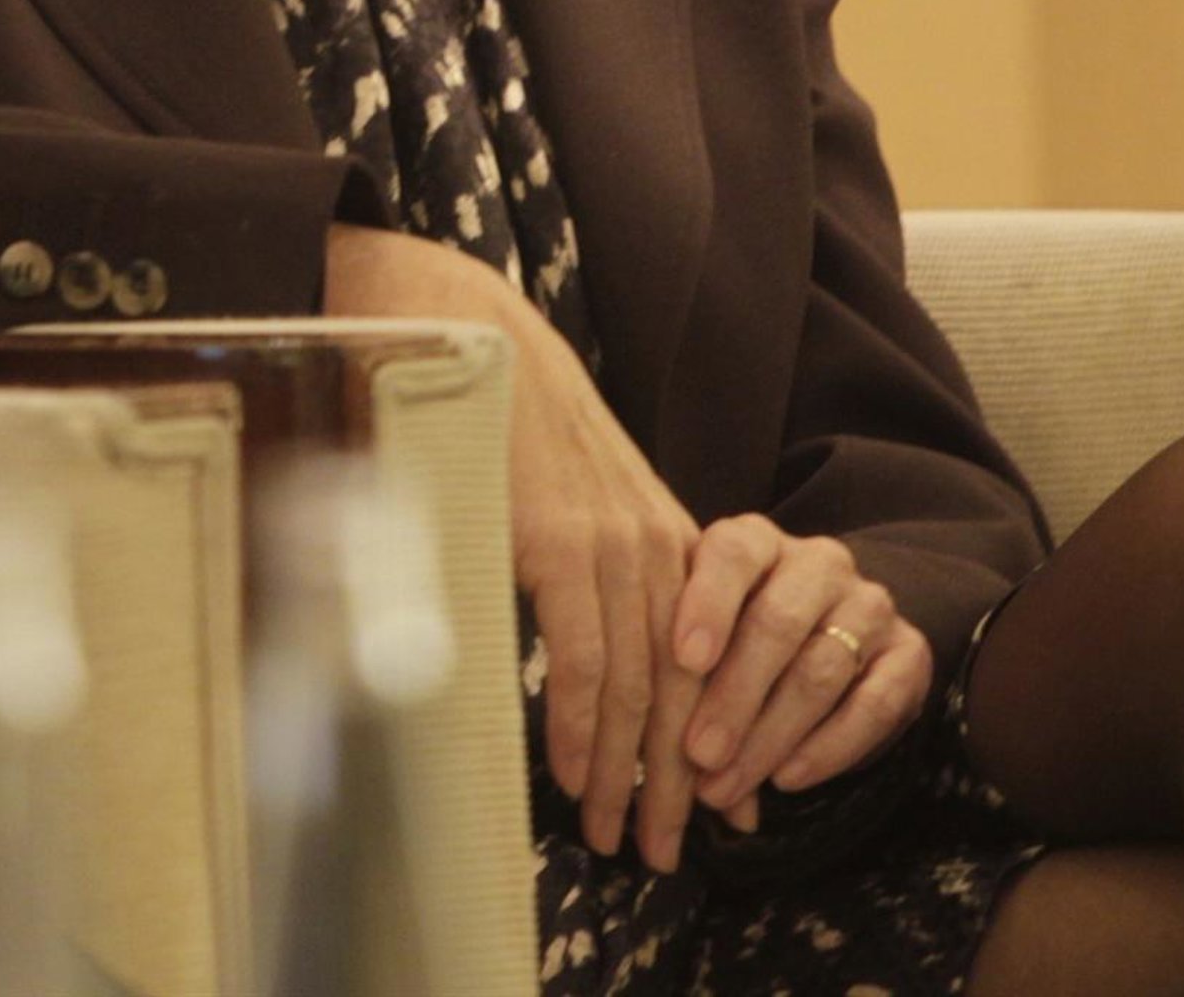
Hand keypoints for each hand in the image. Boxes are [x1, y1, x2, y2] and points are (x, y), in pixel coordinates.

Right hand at [324, 225, 710, 871]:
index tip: (719, 809)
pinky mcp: (560, 540)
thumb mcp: (571, 493)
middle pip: (682, 687)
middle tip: (666, 853)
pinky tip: (573, 774)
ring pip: (636, 685)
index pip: (703, 661)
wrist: (464, 329)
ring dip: (624, 772)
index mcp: (660, 534)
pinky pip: (583, 654)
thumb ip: (591, 565)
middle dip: (675, 781)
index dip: (711, 740)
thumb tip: (586, 647)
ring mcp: (609, 541)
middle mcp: (652, 542)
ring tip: (615, 837)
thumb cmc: (503, 416)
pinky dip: (580, 724)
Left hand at [670, 516, 932, 816]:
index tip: (684, 660)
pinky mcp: (911, 653)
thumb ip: (684, 666)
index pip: (734, 552)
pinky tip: (788, 779)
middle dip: (733, 697)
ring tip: (727, 786)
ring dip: (770, 736)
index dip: (708, 604)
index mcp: (759, 540)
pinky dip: (828, 747)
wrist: (834, 633)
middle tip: (698, 756)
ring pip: (821, 670)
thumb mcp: (706, 630)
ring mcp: (871, 605)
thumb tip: (653, 747)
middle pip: (778, 622)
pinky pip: (875, 705)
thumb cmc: (740, 633)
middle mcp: (819, 562)